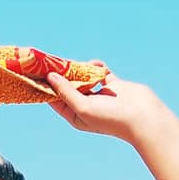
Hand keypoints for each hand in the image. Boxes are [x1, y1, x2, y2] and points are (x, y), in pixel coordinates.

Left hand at [45, 63, 177, 142]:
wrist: (144, 117)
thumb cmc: (112, 118)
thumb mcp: (83, 107)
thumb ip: (66, 92)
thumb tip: (50, 77)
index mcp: (75, 115)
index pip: (54, 99)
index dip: (45, 87)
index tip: (34, 73)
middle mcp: (86, 105)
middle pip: (67, 87)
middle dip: (59, 75)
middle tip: (47, 61)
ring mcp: (99, 95)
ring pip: (83, 78)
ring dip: (77, 70)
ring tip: (67, 60)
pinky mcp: (113, 85)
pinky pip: (100, 73)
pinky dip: (96, 67)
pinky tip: (93, 64)